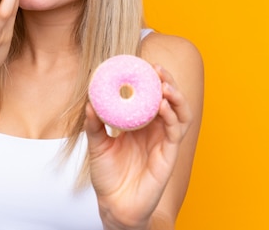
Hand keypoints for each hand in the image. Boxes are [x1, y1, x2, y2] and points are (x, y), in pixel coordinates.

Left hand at [84, 65, 192, 229]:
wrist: (114, 205)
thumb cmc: (107, 175)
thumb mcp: (97, 145)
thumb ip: (95, 124)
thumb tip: (89, 102)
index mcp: (139, 124)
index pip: (149, 96)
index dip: (150, 80)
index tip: (143, 64)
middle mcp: (154, 130)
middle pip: (169, 100)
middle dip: (166, 81)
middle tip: (156, 68)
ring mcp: (163, 141)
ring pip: (179, 113)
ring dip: (175, 96)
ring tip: (165, 84)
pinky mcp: (168, 155)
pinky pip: (174, 131)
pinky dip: (171, 116)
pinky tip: (163, 105)